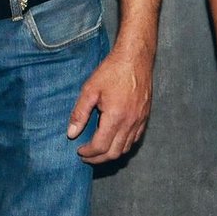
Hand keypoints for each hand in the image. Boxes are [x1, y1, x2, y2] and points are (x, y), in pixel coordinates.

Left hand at [68, 47, 152, 163]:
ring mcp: (140, 120)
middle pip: (114, 153)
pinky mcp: (145, 116)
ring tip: (98, 150)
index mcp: (115, 117)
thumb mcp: (90, 89)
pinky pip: (135, 138)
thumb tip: (71, 134)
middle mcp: (130, 122)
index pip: (100, 146)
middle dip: (98, 158)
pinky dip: (123, 145)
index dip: (88, 153)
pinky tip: (114, 139)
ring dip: (110, 153)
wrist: (135, 57)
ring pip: (126, 148)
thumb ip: (80, 113)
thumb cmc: (112, 70)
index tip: (78, 150)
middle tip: (86, 156)